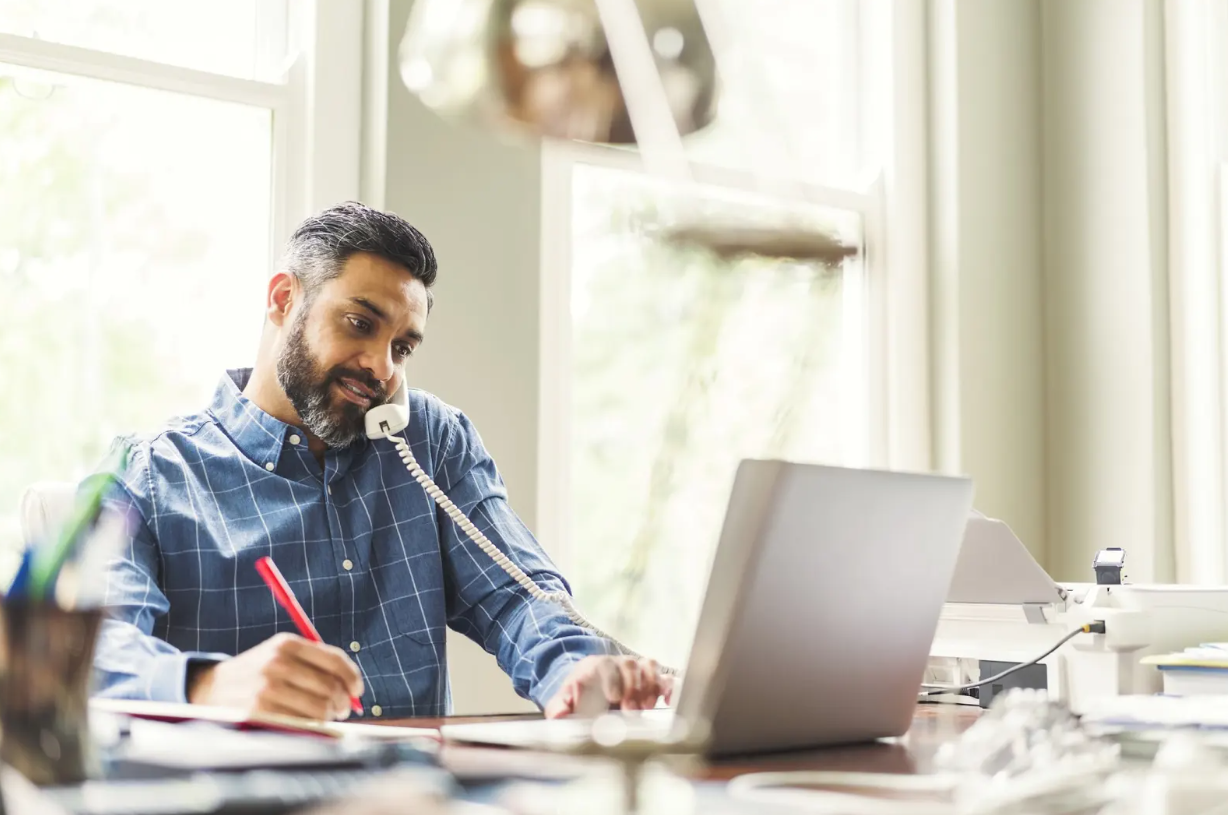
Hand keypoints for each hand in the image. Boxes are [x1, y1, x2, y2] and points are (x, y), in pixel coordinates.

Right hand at [187, 633, 363, 720]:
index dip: (351, 677)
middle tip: (342, 709)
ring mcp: (266, 688)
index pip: (334, 660)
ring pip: (318, 708)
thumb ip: (315, 664)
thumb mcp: (280, 655)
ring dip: (328, 717)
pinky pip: (300, 724)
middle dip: (342, 701)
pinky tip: (308, 725)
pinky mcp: (258, 712)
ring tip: (325, 717)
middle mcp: (276, 663)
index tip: (357, 690)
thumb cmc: (256, 674)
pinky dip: (311, 727)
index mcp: (286, 644)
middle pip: (329, 686)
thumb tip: (352, 687)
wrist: (210, 689)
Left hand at [544, 656, 672, 718]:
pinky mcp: (651, 680)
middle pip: (631, 665)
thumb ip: (559, 707)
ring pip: (649, 667)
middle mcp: (619, 664)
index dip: (613, 679)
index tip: (614, 697)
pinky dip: (669, 687)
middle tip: (631, 710)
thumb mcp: (563, 700)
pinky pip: (665, 676)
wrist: (590, 686)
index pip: (607, 665)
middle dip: (633, 688)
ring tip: (646, 707)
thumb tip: (558, 717)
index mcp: (597, 666)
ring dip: (650, 687)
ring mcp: (637, 670)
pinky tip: (668, 701)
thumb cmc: (578, 694)